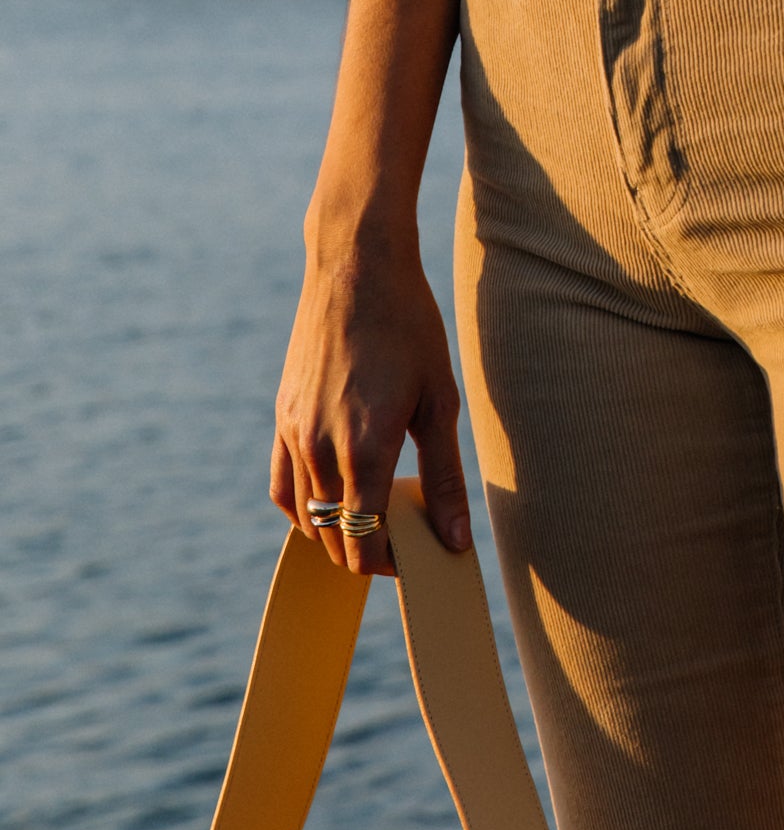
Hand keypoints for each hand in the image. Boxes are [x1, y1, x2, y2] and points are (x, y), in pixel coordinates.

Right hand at [271, 234, 470, 577]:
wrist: (356, 265)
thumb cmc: (409, 326)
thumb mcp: (440, 399)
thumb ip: (444, 477)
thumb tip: (455, 541)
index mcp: (364, 450)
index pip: (363, 545)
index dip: (390, 563)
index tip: (417, 555)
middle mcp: (320, 450)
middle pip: (334, 537)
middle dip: (368, 548)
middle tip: (405, 532)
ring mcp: (294, 433)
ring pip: (307, 517)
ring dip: (338, 528)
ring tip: (377, 511)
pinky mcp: (281, 416)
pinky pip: (282, 485)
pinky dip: (304, 507)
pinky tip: (334, 498)